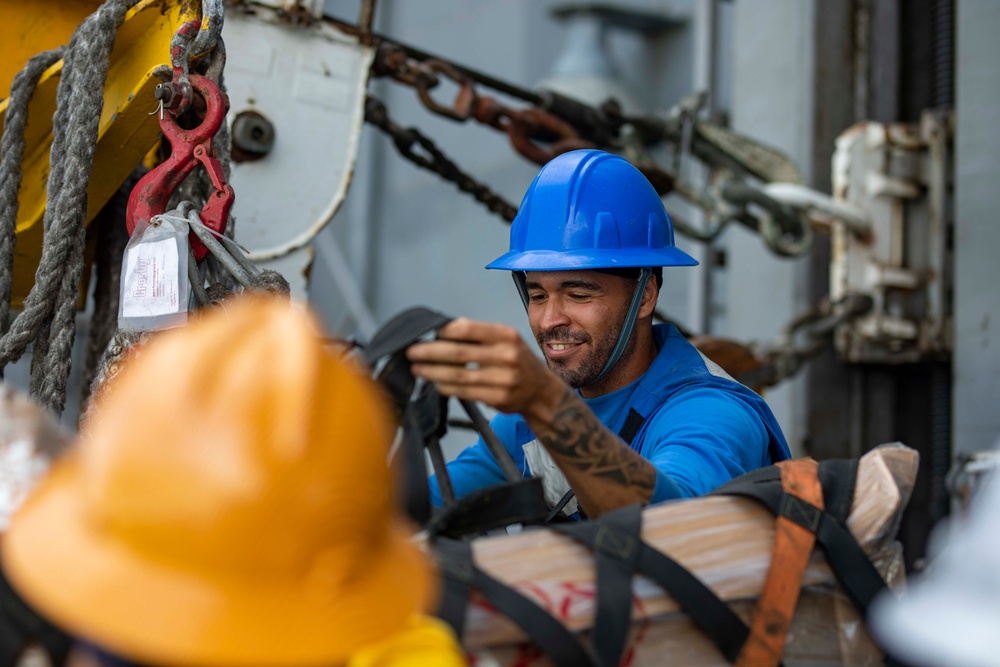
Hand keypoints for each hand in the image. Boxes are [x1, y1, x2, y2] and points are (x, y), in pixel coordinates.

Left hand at [405, 318, 563, 418]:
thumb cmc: (518, 362)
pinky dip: (446, 387)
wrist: (541, 391)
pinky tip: (435, 383)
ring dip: (432, 372)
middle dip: (430, 352)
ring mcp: (503, 378)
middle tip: (411, 351)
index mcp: (506, 335)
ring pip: (458, 375)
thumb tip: (441, 334)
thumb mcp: (506, 341)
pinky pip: (464, 391)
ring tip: (417, 368)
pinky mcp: (498, 397)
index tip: (427, 333)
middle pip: (458, 353)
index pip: (468, 329)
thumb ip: (479, 337)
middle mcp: (506, 355)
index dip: (444, 331)